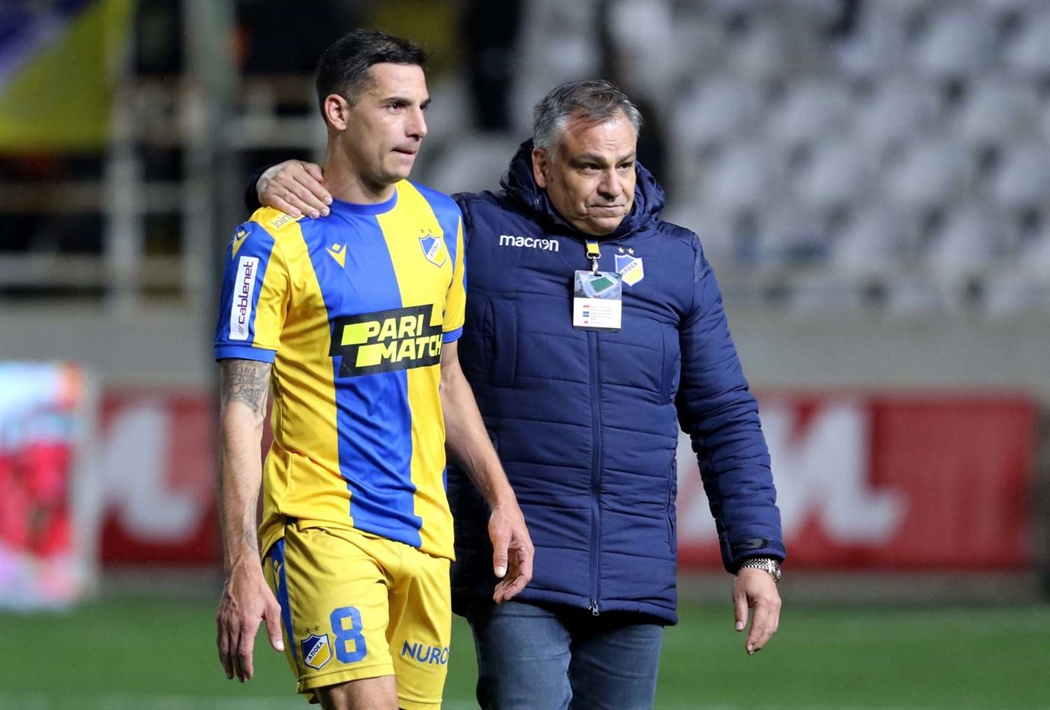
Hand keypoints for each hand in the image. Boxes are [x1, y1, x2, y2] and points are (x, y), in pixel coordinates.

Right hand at [216, 561, 284, 681]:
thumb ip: (275, 629)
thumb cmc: (260, 590)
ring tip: (230, 673)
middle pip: (233, 653)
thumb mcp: (273, 608)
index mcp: (247, 623)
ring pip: (223, 648)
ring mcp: (224, 622)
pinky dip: (221, 650)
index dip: (246, 666)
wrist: (241, 574)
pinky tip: (224, 656)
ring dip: (226, 662)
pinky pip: (219, 639)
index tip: (249, 675)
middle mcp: (233, 625)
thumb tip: (279, 648)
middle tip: (241, 679)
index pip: (244, 652)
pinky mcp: (219, 618)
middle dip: (237, 668)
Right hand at [257, 160, 330, 218]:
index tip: (329, 201)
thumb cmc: (287, 175)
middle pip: (303, 192)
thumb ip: (312, 170)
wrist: (264, 178)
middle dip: (316, 203)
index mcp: (293, 168)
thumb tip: (322, 178)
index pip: (310, 182)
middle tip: (325, 211)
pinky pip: (279, 203)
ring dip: (305, 208)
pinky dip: (288, 209)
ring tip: (315, 214)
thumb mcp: (299, 167)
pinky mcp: (267, 195)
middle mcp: (283, 176)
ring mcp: (275, 186)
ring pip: (293, 199)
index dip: (320, 192)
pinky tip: (297, 214)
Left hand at [488, 501, 533, 603]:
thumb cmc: (504, 520)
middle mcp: (525, 555)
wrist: (503, 506)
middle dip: (510, 590)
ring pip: (515, 575)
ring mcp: (518, 555)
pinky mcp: (512, 553)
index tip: (506, 596)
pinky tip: (498, 585)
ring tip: (496, 596)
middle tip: (497, 599)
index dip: (517, 588)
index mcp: (526, 552)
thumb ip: (500, 556)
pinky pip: (510, 570)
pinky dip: (504, 578)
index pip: (525, 575)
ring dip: (507, 586)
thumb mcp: (500, 537)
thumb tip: (499, 575)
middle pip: (520, 578)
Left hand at [732, 567, 780, 654]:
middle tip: (749, 651)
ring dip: (764, 639)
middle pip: (769, 629)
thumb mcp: (739, 594)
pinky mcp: (777, 606)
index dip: (754, 637)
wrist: (758, 567)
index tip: (747, 647)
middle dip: (760, 641)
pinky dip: (767, 632)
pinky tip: (759, 638)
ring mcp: (777, 606)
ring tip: (754, 648)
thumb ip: (740, 612)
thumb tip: (739, 629)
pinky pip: (773, 622)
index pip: (759, 624)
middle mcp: (773, 605)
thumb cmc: (746, 580)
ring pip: (773, 628)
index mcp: (763, 602)